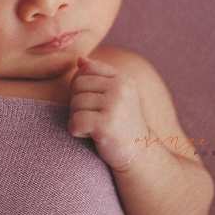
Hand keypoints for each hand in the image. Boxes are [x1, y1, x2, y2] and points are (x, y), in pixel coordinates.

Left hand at [67, 56, 150, 171]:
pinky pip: (75, 122)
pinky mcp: (105, 125)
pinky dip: (77, 131)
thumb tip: (79, 59)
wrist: (139, 154)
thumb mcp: (116, 95)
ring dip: (79, 118)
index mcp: (123, 78)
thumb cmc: (122, 123)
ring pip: (75, 104)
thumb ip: (98, 75)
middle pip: (77, 85)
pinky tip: (91, 135)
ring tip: (96, 126)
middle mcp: (120, 89)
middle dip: (79, 102)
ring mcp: (114, 106)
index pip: (86, 69)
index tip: (93, 101)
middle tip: (95, 117)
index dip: (81, 86)